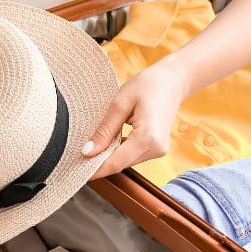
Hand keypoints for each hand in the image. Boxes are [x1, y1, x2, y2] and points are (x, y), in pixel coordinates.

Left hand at [83, 60, 188, 179]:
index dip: (95, 169)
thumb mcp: (120, 103)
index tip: (76, 170)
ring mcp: (159, 150)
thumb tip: (87, 151)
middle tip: (77, 157)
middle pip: (121, 164)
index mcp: (148, 137)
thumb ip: (104, 130)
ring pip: (126, 161)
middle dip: (100, 163)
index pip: (116, 162)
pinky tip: (109, 142)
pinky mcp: (158, 148)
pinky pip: (133, 155)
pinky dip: (119, 151)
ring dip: (109, 156)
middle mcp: (156, 148)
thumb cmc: (148, 85)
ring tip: (92, 147)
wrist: (173, 80)